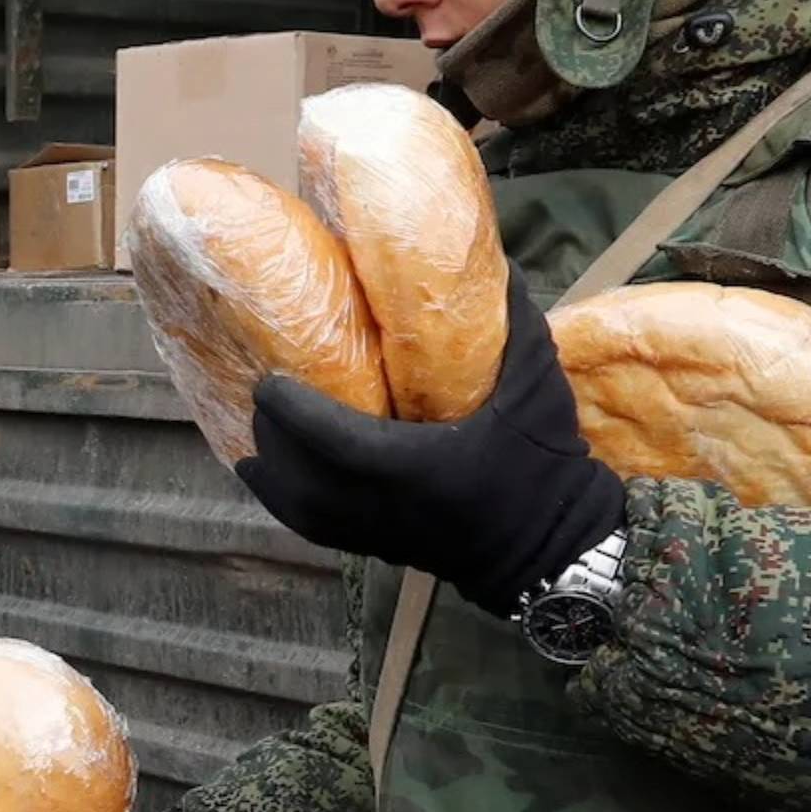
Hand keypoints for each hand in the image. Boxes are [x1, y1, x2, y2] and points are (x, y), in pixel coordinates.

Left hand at [236, 280, 625, 618]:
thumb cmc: (544, 464)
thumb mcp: (536, 387)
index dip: (289, 410)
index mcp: (414, 466)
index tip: (268, 378)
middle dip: (271, 434)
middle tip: (262, 392)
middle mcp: (382, 506)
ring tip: (256, 432)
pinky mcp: (378, 548)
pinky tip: (269, 475)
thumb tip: (488, 262)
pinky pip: (311, 530)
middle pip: (299, 475)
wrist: (554, 546)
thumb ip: (513, 325)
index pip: (328, 440)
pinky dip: (284, 501)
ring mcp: (377, 533)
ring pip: (298, 509)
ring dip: (271, 470)